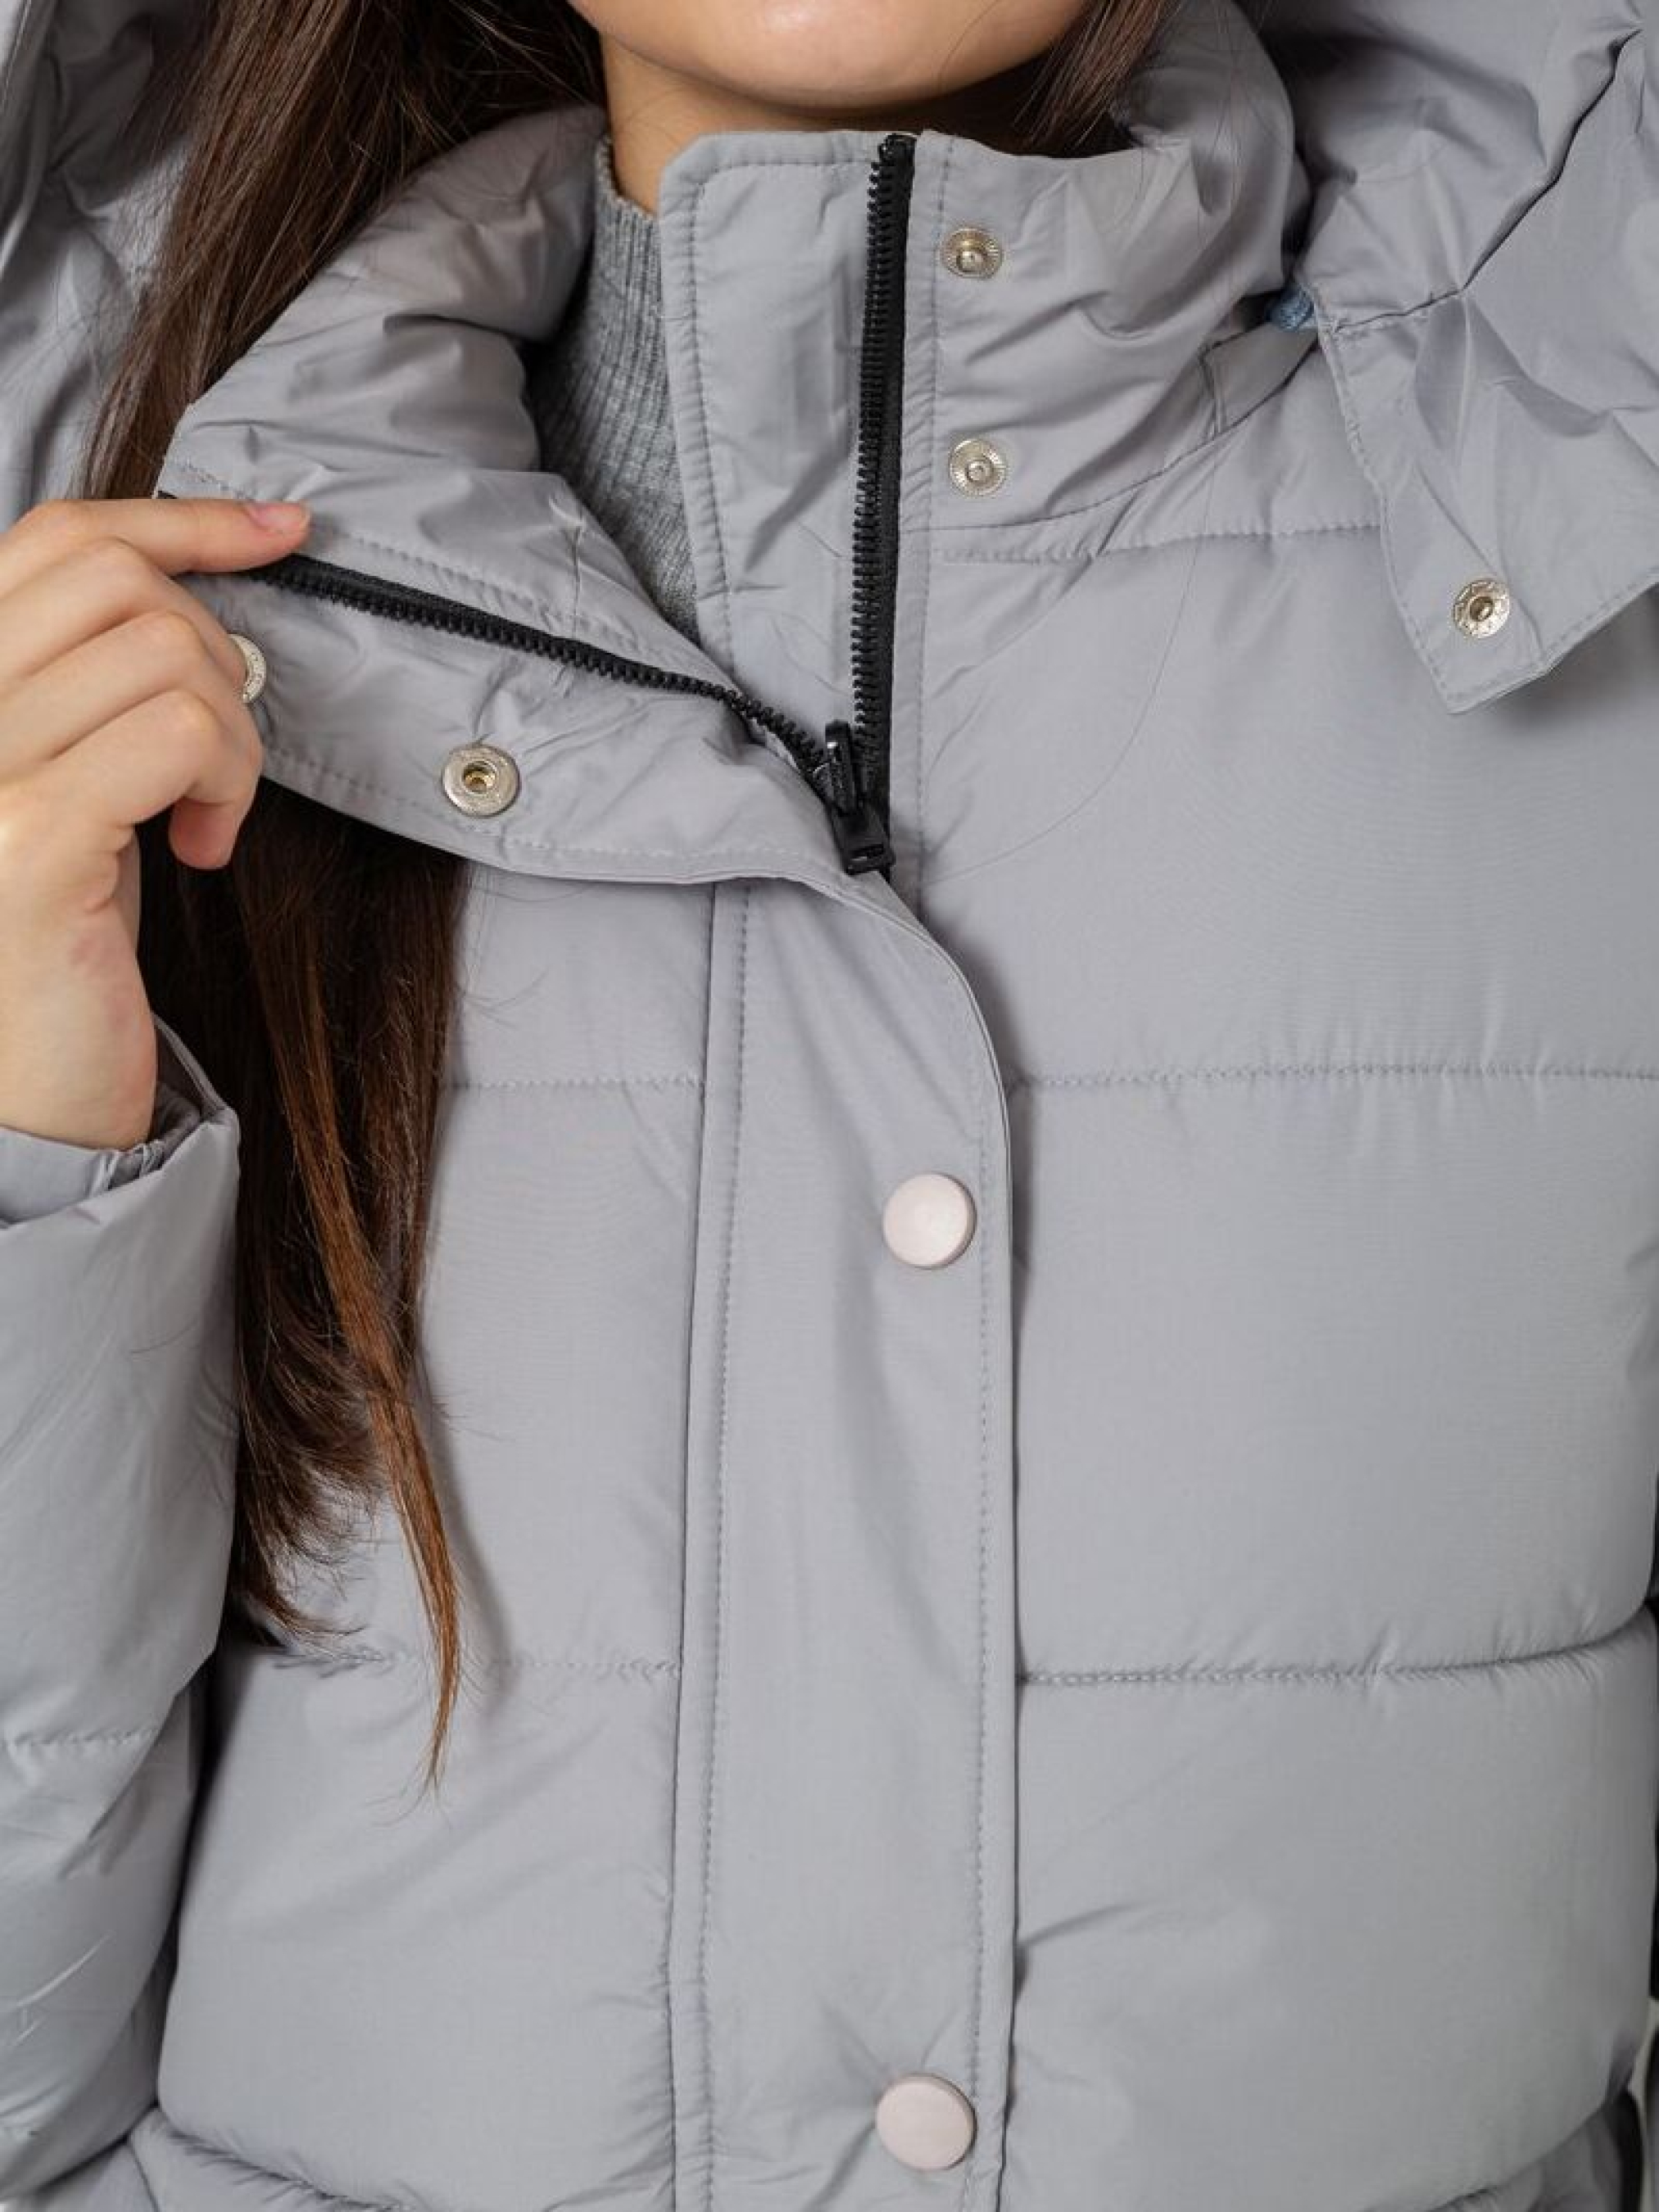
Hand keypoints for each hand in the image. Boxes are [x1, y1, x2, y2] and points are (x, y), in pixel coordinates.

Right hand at [0, 495, 310, 1150]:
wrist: (20, 1087)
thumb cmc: (60, 934)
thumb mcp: (76, 780)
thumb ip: (99, 685)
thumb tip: (211, 593)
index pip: (58, 537)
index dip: (182, 518)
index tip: (282, 530)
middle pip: (118, 580)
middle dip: (214, 654)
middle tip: (214, 758)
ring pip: (164, 653)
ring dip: (230, 734)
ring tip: (203, 814)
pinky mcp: (31, 841)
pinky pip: (177, 733)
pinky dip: (224, 783)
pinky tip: (199, 851)